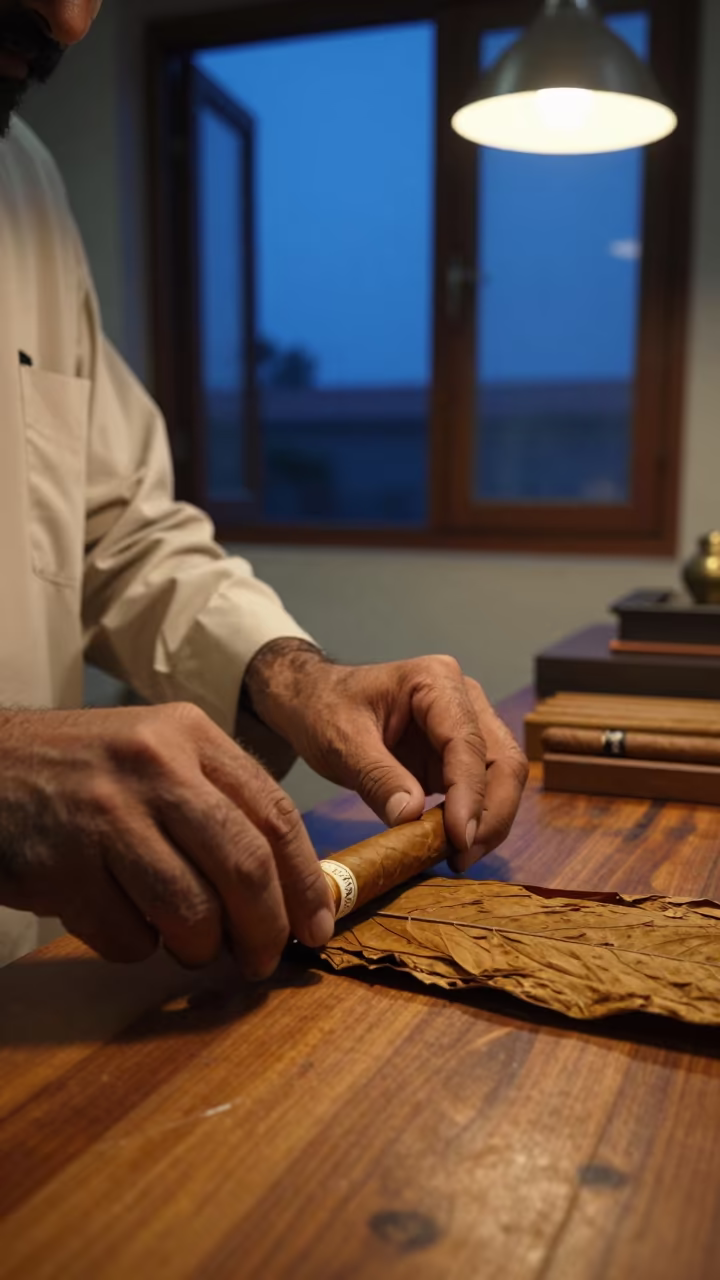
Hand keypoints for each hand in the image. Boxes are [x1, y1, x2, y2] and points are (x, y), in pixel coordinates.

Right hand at [0, 704, 333, 971]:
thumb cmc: (83, 770)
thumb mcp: (156, 752)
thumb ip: (218, 801)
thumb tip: (287, 887)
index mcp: (189, 735)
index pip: (275, 814)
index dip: (305, 881)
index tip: (317, 926)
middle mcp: (154, 766)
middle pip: (244, 865)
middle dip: (267, 928)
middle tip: (264, 960)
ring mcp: (106, 815)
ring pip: (192, 911)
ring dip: (200, 947)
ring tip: (189, 944)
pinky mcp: (64, 866)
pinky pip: (129, 938)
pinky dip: (136, 947)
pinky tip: (120, 920)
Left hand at [244, 643, 528, 870]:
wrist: (314, 700)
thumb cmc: (324, 709)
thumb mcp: (341, 743)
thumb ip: (377, 777)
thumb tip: (412, 817)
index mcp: (436, 681)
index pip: (468, 742)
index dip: (470, 794)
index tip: (459, 839)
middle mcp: (463, 699)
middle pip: (503, 760)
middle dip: (492, 813)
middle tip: (462, 857)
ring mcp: (467, 725)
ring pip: (502, 777)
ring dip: (489, 821)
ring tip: (457, 858)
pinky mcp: (458, 754)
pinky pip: (481, 789)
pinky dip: (473, 820)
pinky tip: (450, 846)